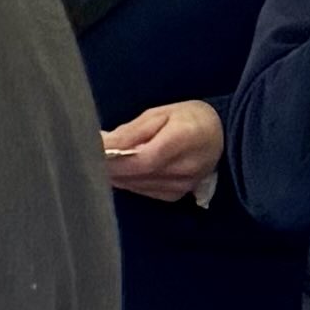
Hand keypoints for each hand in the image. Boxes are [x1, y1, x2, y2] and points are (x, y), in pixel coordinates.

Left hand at [99, 97, 222, 203]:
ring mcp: (182, 186)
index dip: (114, 159)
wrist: (221, 136)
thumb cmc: (189, 118)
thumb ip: (131, 132)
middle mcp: (184, 168)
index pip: (142, 158)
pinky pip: (143, 191)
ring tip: (100, 161)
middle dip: (108, 167)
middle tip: (87, 156)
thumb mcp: (160, 114)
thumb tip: (101, 144)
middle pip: (136, 175)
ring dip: (115, 175)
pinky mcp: (176, 196)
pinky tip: (120, 171)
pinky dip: (128, 182)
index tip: (92, 151)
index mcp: (183, 139)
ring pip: (136, 186)